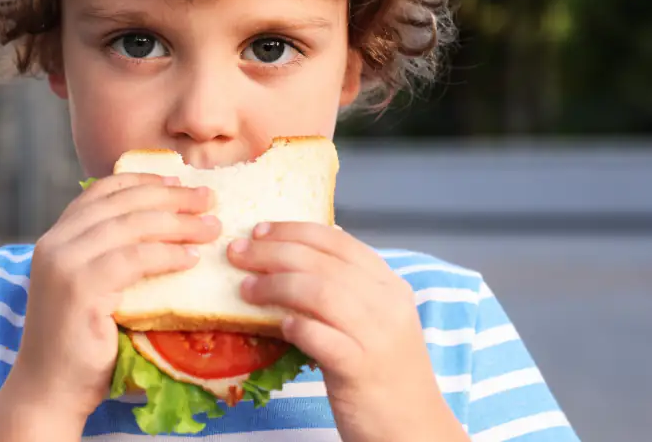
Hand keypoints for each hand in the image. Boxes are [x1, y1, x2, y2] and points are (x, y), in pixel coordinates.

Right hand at [4, 173, 219, 426]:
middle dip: (171, 197)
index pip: (102, 191)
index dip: (144, 181)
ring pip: (132, 226)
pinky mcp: (80, 288)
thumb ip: (112, 256)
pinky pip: (135, 259)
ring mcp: (64, 263)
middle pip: (122, 203)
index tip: (180, 182)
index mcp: (56, 237)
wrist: (50, 390)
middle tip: (208, 198)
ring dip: (179, 223)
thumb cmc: (80, 344)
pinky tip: (192, 258)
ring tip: (211, 227)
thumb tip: (166, 229)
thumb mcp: (93, 287)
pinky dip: (169, 254)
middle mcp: (55, 243)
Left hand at [227, 223, 467, 441]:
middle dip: (272, 252)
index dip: (294, 230)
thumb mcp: (374, 322)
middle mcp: (387, 304)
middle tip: (238, 252)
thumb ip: (347, 290)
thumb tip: (297, 255)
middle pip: (321, 262)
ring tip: (245, 288)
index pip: (338, 241)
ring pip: (319, 291)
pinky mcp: (360, 369)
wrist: (413, 429)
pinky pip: (320, 336)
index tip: (260, 230)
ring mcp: (376, 336)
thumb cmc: (384, 375)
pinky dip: (295, 324)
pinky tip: (276, 324)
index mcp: (390, 286)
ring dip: (274, 285)